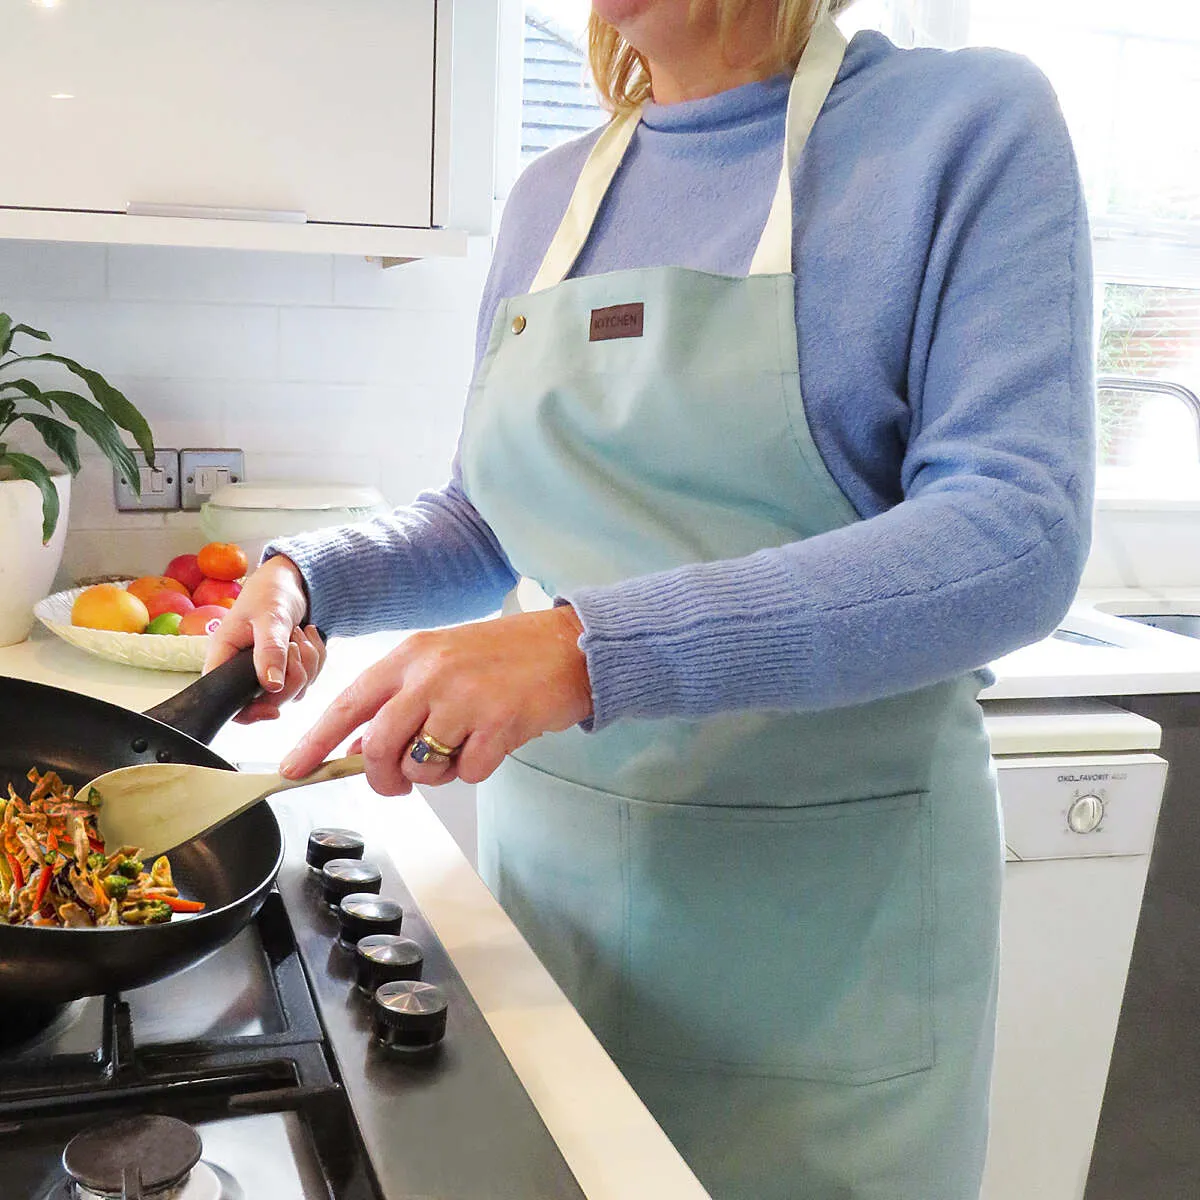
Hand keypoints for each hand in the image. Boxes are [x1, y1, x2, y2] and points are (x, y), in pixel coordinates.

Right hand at [203, 554, 326, 721]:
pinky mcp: (287, 670)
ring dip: (307, 663)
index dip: (248, 713)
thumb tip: (271, 685)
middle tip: (294, 644)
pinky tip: (308, 636)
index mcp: (224, 657)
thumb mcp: (269, 616)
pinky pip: (309, 679)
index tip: (273, 711)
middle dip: (292, 677)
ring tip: (299, 633)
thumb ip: (270, 650)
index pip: (225, 699)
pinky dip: (316, 658)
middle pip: (268, 701)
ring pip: (293, 691)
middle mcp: (242, 670)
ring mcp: (267, 672)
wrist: (292, 582)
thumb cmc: (269, 592)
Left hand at [279, 606, 592, 793]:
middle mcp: (431, 675)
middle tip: (400, 781)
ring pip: (421, 767)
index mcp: (411, 656)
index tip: (294, 767)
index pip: (349, 703)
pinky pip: (467, 773)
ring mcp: (465, 699)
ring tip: (461, 747)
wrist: (569, 646)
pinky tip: (493, 741)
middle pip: (378, 747)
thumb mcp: (444, 661)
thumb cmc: (506, 655)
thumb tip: (364, 746)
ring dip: (436, 773)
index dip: (316, 740)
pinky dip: (476, 769)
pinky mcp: (499, 724)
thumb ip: (404, 697)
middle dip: (383, 778)